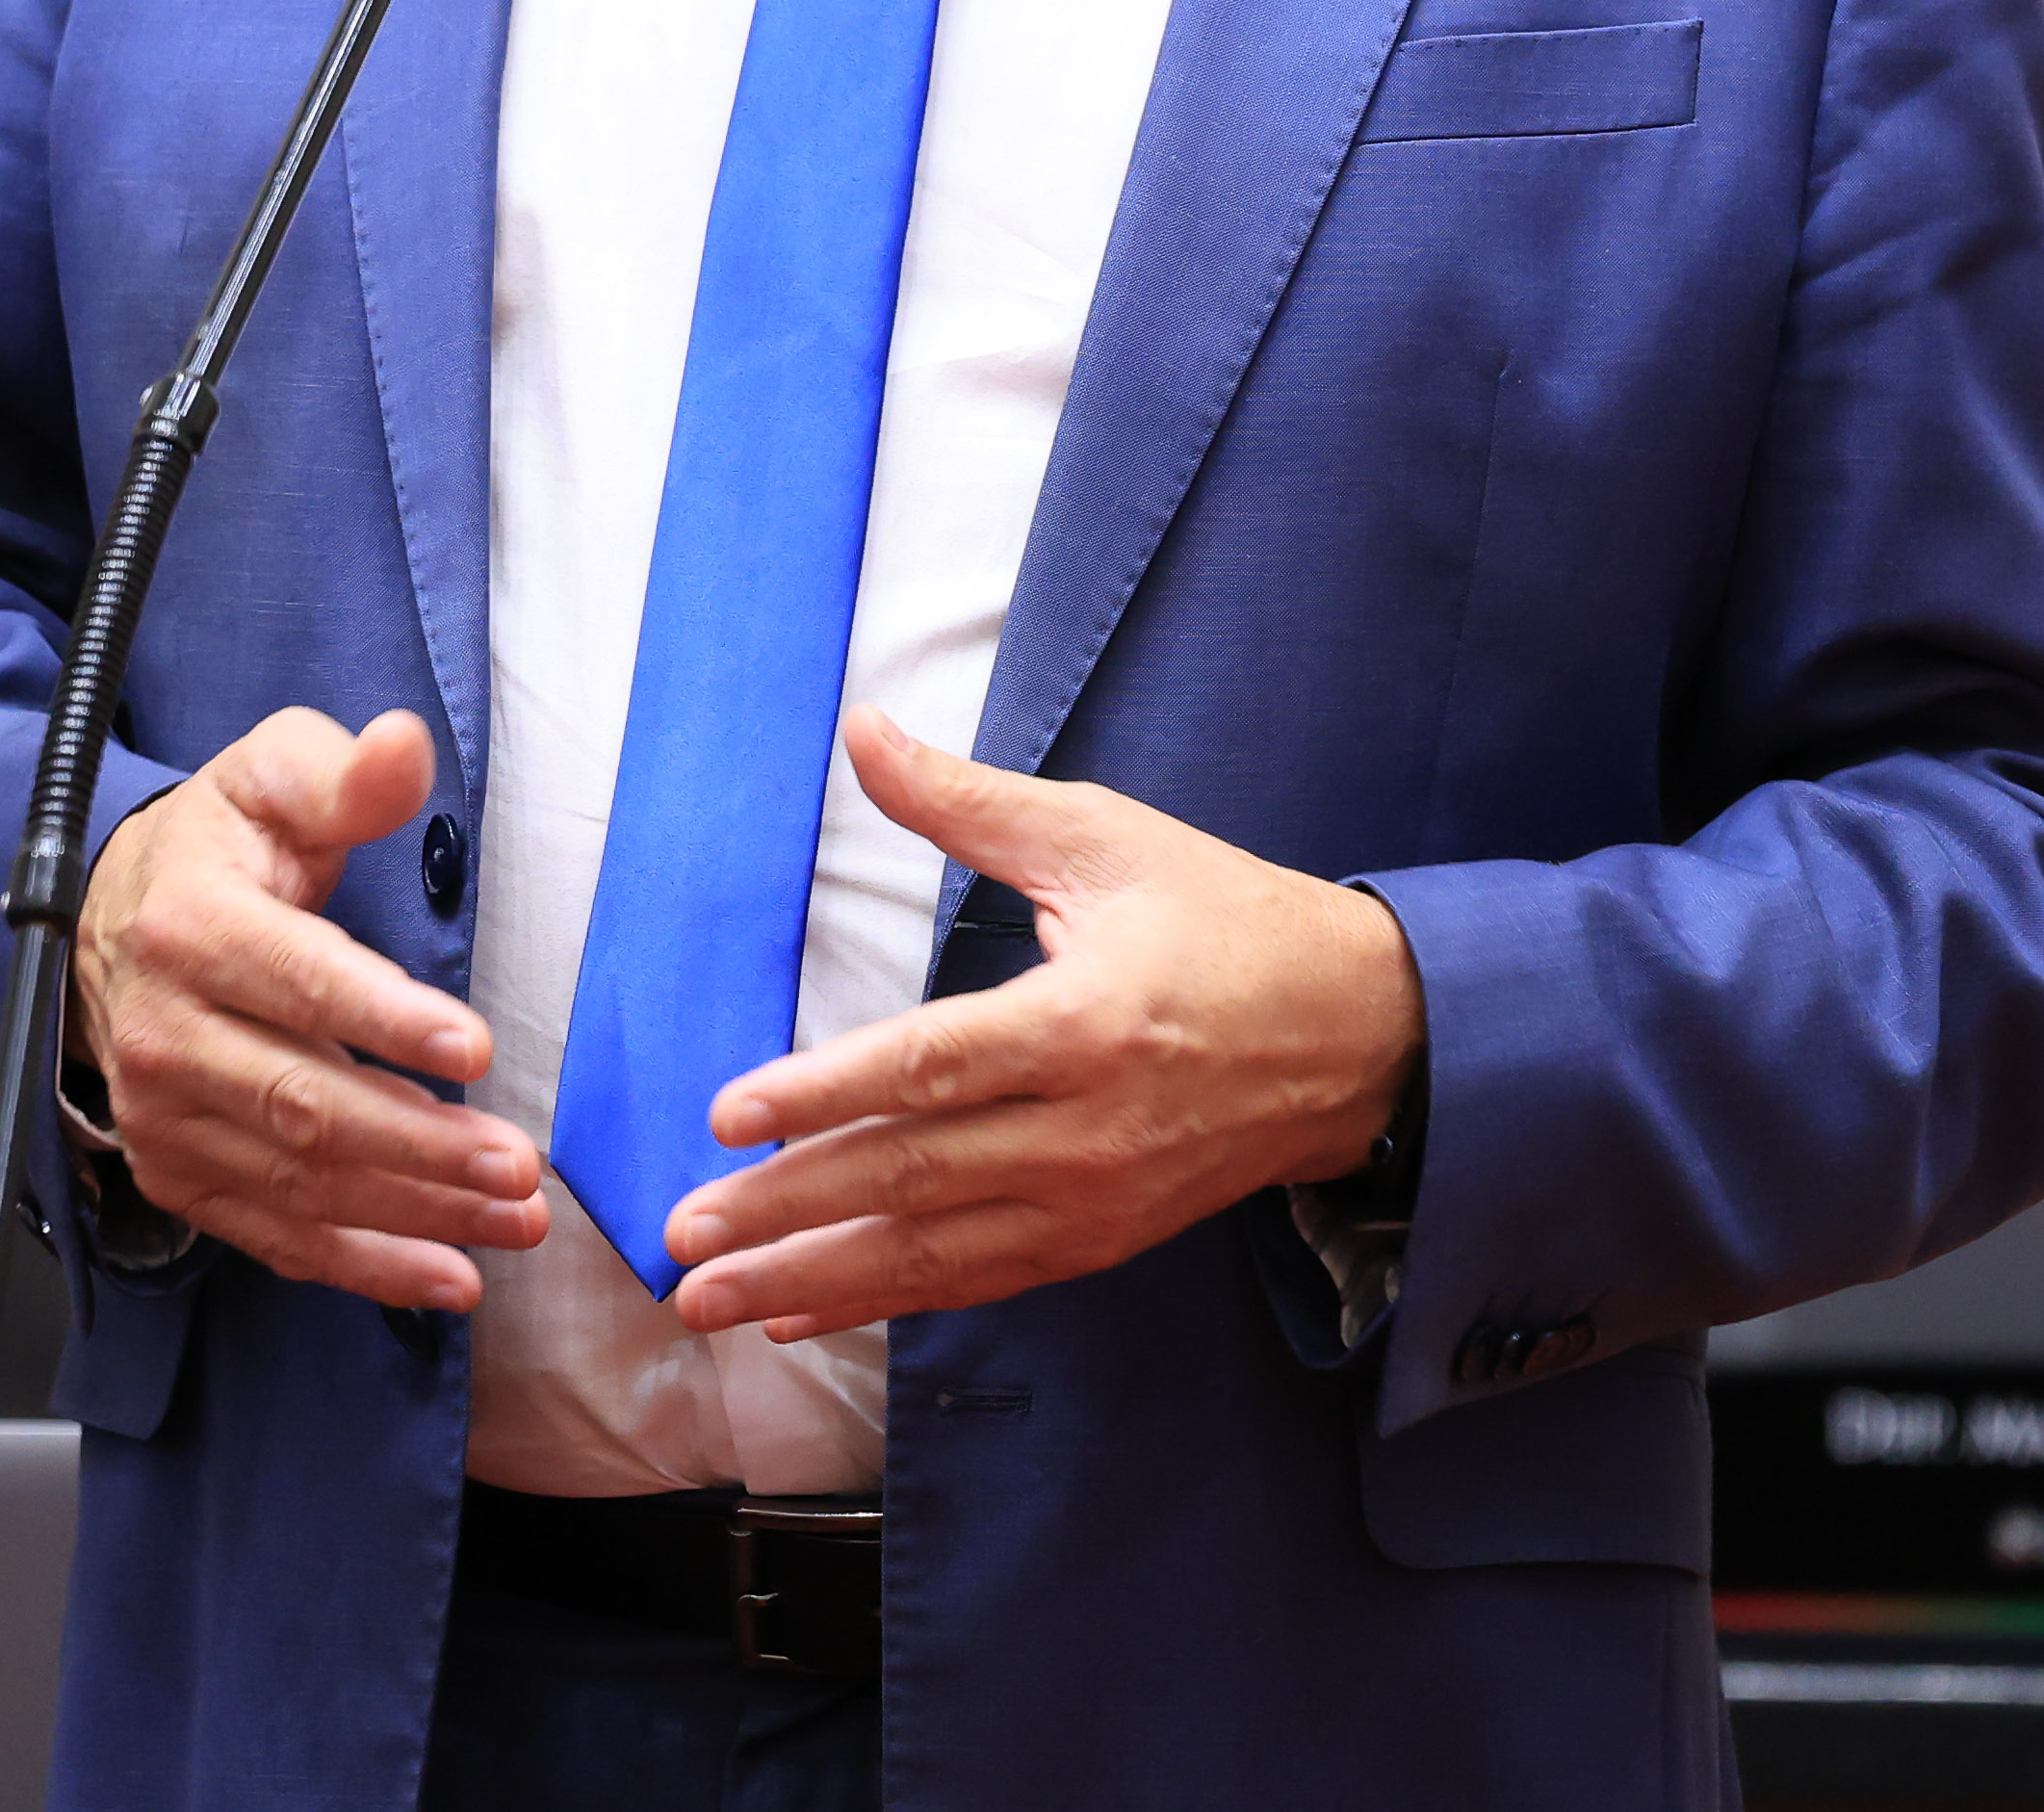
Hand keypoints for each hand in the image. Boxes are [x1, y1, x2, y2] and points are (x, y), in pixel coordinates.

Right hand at [70, 707, 549, 1312]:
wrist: (116, 922)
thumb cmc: (220, 849)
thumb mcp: (274, 777)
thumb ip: (345, 774)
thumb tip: (402, 745)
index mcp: (191, 924)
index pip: (297, 981)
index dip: (386, 1019)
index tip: (475, 1048)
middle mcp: (167, 1030)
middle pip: (303, 1102)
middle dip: (421, 1144)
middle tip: (519, 1164)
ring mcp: (165, 1115)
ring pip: (300, 1180)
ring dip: (416, 1212)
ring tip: (514, 1219)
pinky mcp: (179, 1174)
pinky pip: (276, 1234)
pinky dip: (365, 1266)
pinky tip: (448, 1277)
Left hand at [663, 710, 1419, 1343]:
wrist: (1361, 1035)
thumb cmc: (1225, 922)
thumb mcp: (1103, 838)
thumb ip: (968, 800)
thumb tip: (863, 730)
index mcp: (1085, 1021)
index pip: (931, 1068)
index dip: (825, 1095)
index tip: (730, 1114)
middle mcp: (1088, 1128)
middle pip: (914, 1176)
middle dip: (786, 1209)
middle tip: (681, 1235)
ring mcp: (1098, 1199)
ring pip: (935, 1252)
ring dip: (813, 1279)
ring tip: (712, 1301)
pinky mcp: (1104, 1240)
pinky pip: (978, 1282)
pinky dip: (885, 1302)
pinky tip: (802, 1315)